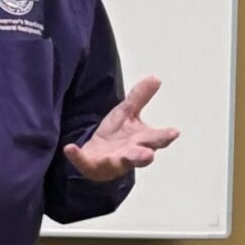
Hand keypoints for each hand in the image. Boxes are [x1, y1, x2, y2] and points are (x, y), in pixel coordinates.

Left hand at [65, 75, 180, 182]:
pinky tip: (69, 148)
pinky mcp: (93, 167)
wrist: (96, 156)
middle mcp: (130, 154)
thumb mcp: (127, 113)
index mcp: (141, 140)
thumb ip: (140, 97)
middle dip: (144, 155)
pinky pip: (84, 162)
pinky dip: (77, 156)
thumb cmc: (117, 135)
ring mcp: (112, 162)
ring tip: (118, 157)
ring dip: (119, 161)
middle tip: (149, 154)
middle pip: (140, 155)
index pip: (156, 139)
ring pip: (119, 163)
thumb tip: (155, 77)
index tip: (174, 133)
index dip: (165, 136)